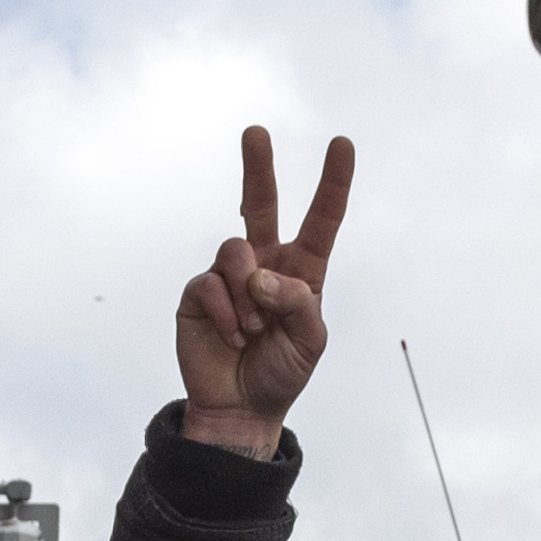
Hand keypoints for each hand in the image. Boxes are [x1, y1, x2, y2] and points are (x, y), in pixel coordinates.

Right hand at [171, 126, 349, 458]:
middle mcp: (264, 264)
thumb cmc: (283, 373)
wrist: (240, 408)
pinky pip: (210, 283)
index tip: (342, 144)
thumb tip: (261, 274)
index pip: (321, 219)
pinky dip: (225, 312)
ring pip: (234, 251)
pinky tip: (232, 337)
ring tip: (253, 331)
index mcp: (302, 270)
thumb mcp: (311, 341)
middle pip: (260, 204)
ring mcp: (229, 277)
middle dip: (258, 167)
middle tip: (255, 132)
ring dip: (247, 293)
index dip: (332, 183)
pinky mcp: (198, 293)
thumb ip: (298, 301)